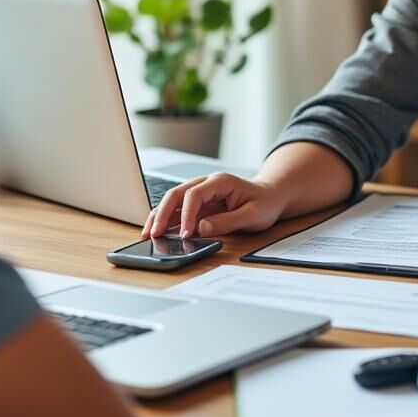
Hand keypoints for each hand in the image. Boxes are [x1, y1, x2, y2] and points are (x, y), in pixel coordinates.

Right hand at [141, 173, 285, 239]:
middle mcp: (205, 184)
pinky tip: (157, 232)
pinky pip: (178, 211)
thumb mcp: (252, 215)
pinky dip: (166, 221)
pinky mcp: (197, 205)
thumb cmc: (264, 203)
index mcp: (219, 182)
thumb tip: (202, 228)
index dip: (187, 215)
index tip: (186, 234)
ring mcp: (199, 194)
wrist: (270, 197)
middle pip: (176, 194)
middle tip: (154, 233)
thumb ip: (227, 221)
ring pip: (172, 201)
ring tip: (148, 234)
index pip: (194, 194)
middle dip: (163, 213)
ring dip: (159, 216)